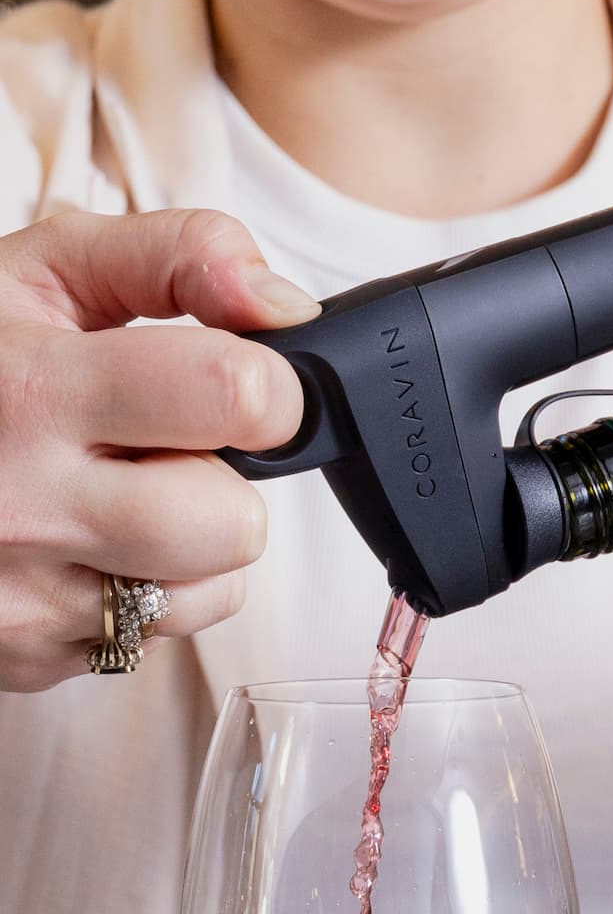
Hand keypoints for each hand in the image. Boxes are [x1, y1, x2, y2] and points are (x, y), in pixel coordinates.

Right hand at [0, 207, 318, 691]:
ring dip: (193, 543)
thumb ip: (176, 257)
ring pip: (213, 589)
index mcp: (33, 390)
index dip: (267, 389)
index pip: (234, 396)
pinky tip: (86, 545)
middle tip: (161, 448)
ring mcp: (28, 598)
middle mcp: (27, 505)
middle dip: (224, 480)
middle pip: (235, 521)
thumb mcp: (42, 273)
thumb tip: (283, 304)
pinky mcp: (33, 656)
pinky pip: (160, 636)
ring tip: (118, 495)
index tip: (241, 384)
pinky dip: (146, 592)